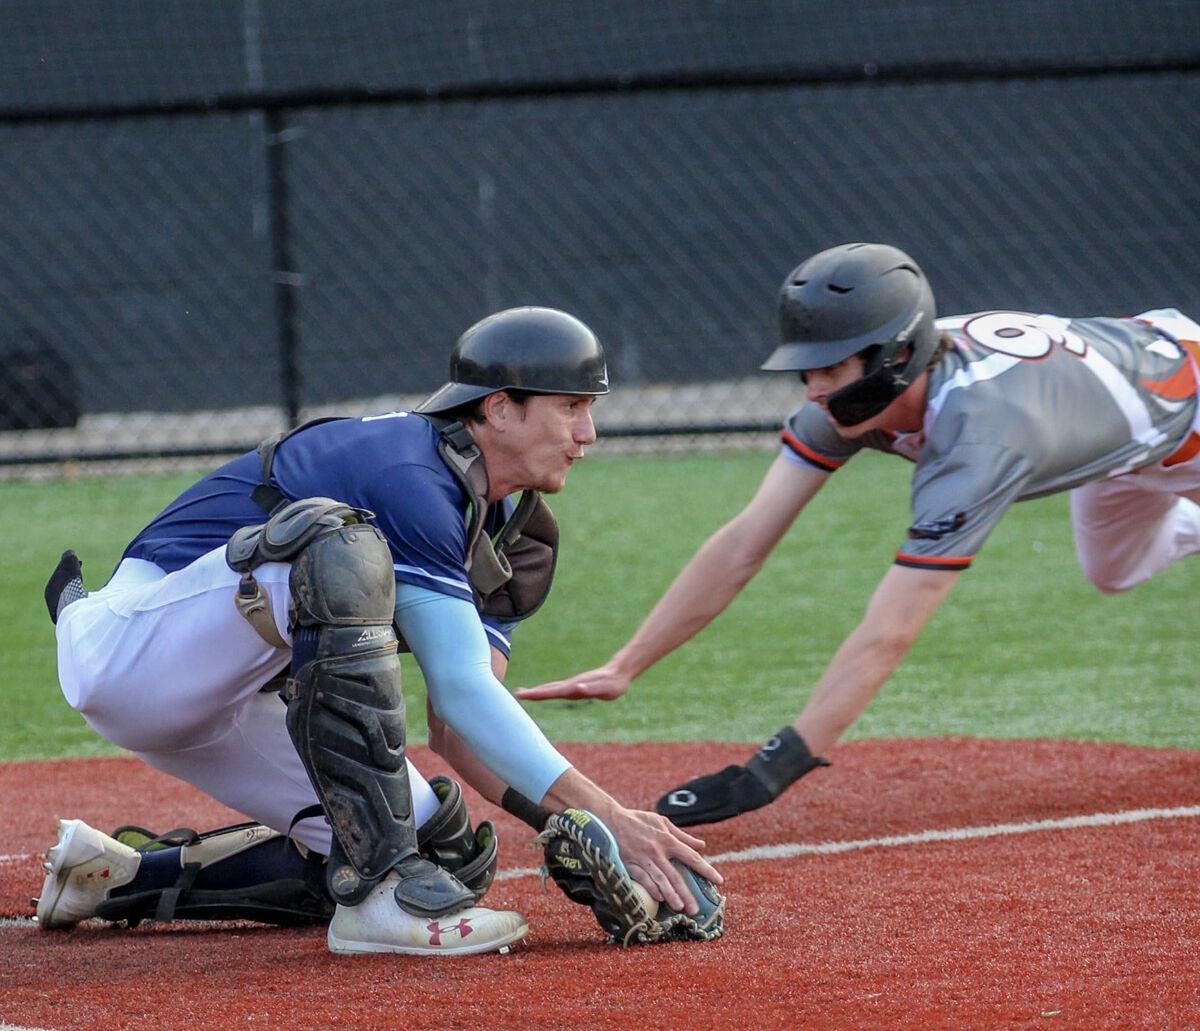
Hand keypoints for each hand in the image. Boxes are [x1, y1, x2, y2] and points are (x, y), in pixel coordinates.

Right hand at [515, 664, 630, 701]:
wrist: (620, 672)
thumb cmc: (613, 684)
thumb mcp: (603, 689)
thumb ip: (590, 689)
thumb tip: (577, 688)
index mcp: (573, 687)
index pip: (552, 692)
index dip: (537, 694)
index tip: (523, 694)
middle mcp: (571, 686)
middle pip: (548, 689)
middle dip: (533, 693)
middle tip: (517, 694)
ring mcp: (573, 685)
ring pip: (552, 688)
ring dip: (538, 692)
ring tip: (525, 693)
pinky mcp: (576, 686)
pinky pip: (559, 688)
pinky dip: (548, 690)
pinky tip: (544, 692)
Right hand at [600, 806, 721, 914]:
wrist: (612, 820)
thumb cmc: (639, 820)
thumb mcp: (662, 822)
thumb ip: (682, 835)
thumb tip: (701, 845)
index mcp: (667, 840)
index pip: (691, 857)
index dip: (706, 869)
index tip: (719, 881)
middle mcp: (658, 851)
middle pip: (676, 875)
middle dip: (687, 893)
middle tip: (695, 909)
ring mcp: (644, 859)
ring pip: (660, 881)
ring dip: (671, 896)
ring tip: (680, 908)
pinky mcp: (630, 864)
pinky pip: (643, 880)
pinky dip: (652, 890)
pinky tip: (659, 900)